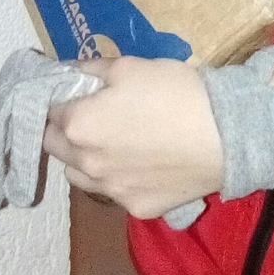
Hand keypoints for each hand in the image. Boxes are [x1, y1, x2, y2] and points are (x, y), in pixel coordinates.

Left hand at [43, 56, 224, 219]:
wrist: (224, 136)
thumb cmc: (174, 93)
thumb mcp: (131, 66)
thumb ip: (93, 70)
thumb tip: (72, 72)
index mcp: (79, 125)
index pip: (49, 112)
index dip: (59, 100)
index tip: (72, 95)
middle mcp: (86, 163)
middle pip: (55, 148)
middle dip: (63, 131)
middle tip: (88, 118)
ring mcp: (111, 191)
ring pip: (79, 176)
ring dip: (83, 160)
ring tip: (110, 146)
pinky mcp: (137, 208)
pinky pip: (115, 193)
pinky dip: (119, 180)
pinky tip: (141, 166)